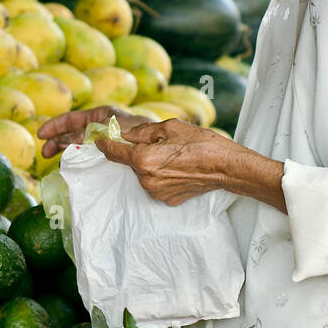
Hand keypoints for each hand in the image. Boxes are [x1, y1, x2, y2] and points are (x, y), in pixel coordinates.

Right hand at [37, 106, 151, 157]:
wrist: (163, 147)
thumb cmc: (139, 133)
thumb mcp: (107, 130)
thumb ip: (86, 134)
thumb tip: (65, 140)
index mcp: (101, 115)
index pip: (71, 119)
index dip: (55, 126)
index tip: (41, 136)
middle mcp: (102, 126)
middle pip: (72, 131)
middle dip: (57, 140)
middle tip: (45, 153)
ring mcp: (106, 139)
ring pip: (80, 143)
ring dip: (66, 149)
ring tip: (54, 159)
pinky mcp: (111, 152)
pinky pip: (90, 153)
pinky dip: (79, 156)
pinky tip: (74, 164)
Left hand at [95, 118, 275, 206]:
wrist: (227, 167)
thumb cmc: (201, 143)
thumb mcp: (170, 127)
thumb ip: (141, 131)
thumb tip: (123, 133)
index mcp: (143, 159)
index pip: (113, 152)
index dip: (105, 143)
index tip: (100, 139)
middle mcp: (145, 180)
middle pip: (130, 163)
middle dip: (137, 152)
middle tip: (158, 144)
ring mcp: (156, 192)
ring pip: (143, 174)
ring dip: (150, 164)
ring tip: (173, 157)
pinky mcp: (166, 200)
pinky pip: (155, 184)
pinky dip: (161, 176)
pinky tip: (178, 169)